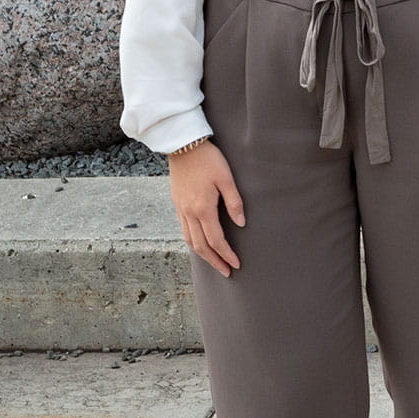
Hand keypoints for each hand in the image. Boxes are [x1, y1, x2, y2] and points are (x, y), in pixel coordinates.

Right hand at [167, 139, 244, 275]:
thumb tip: (241, 224)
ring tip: (215, 262)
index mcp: (203, 208)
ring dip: (203, 254)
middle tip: (227, 272)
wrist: (182, 145)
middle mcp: (189, 213)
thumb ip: (234, 202)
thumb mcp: (226, 178)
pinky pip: (183, 230)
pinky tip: (200, 243)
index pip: (216, 240)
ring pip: (190, 240)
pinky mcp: (177, 204)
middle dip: (215, 261)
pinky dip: (193, 242)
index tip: (237, 264)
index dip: (226, 255)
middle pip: (201, 246)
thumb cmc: (208, 159)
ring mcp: (181, 209)